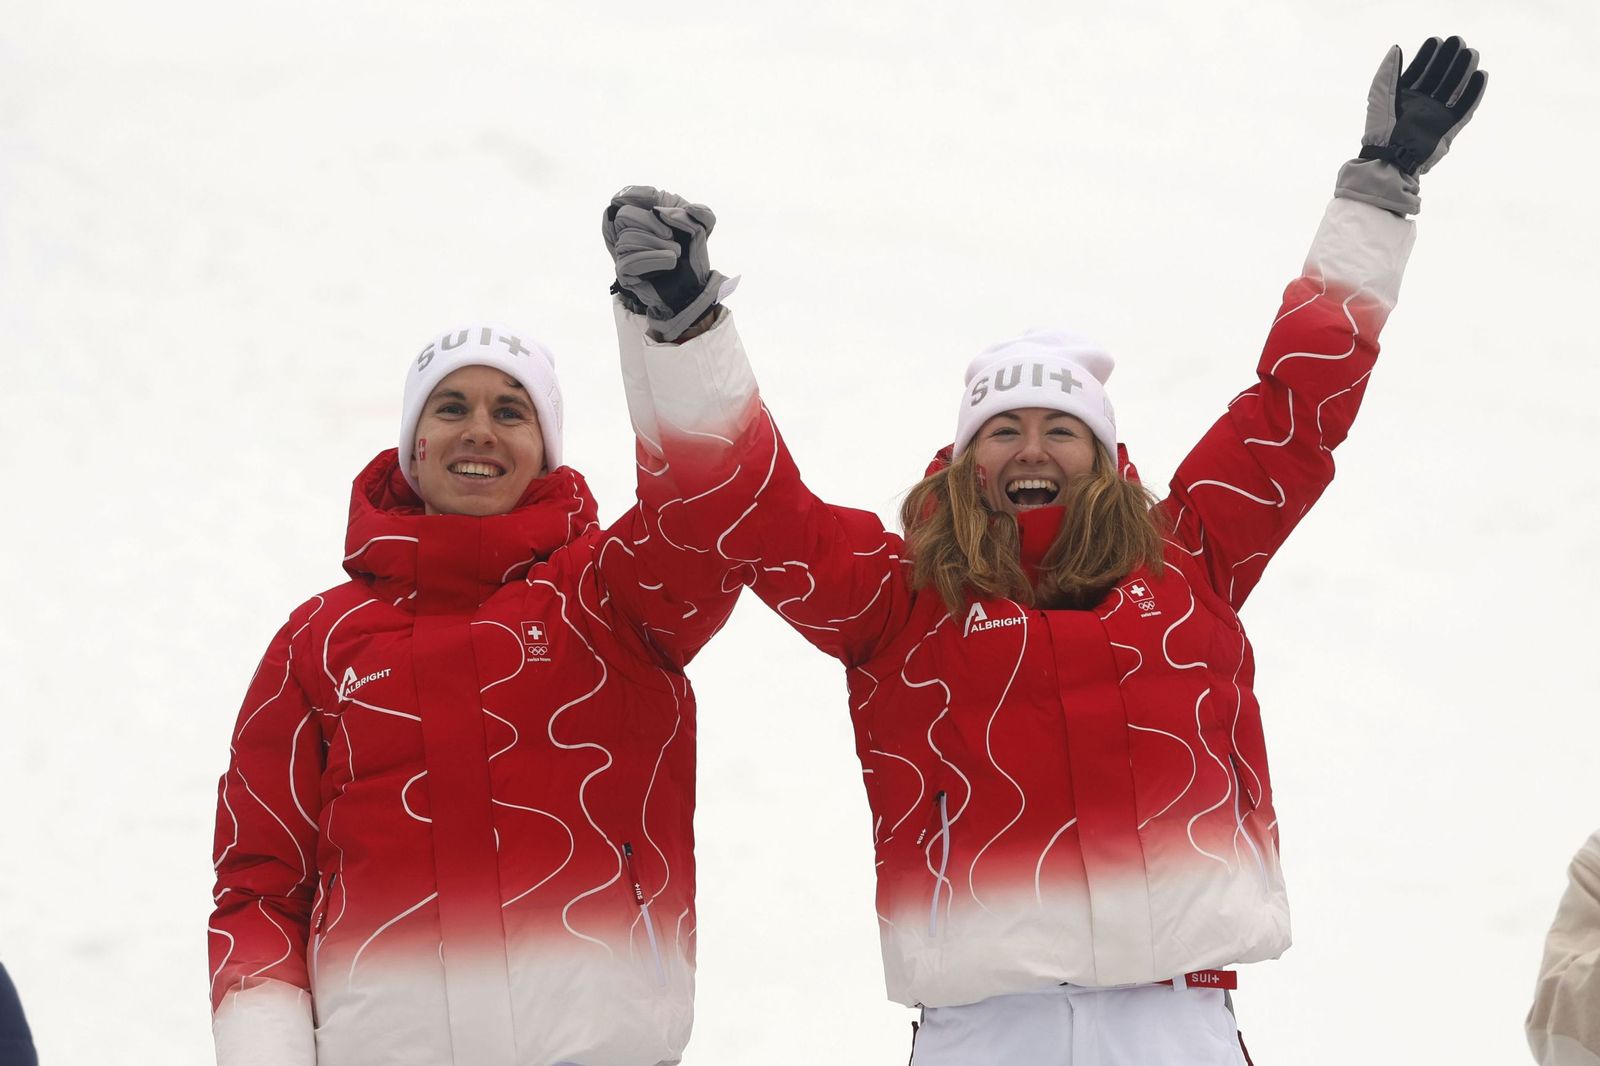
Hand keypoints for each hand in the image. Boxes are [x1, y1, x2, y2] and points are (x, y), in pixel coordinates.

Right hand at [601, 186, 727, 340]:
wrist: (693, 286)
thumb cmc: (692, 253)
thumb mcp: (704, 228)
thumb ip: (700, 213)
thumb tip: (680, 211)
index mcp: (646, 212)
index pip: (627, 195)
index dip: (637, 194)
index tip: (654, 199)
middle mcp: (630, 230)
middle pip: (624, 215)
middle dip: (649, 223)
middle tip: (670, 235)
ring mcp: (625, 251)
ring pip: (627, 238)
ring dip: (656, 244)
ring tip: (676, 254)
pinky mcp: (625, 272)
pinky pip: (629, 261)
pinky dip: (653, 259)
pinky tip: (670, 262)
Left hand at [1335, 36, 1487, 214]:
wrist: (1391, 155)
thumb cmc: (1381, 126)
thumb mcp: (1381, 93)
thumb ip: (1389, 71)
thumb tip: (1396, 48)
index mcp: (1404, 98)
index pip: (1420, 71)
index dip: (1428, 56)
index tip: (1436, 40)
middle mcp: (1421, 105)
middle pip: (1440, 77)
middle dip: (1449, 59)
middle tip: (1458, 41)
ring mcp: (1436, 116)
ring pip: (1454, 89)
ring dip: (1463, 71)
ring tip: (1471, 53)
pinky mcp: (1448, 127)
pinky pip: (1465, 107)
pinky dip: (1474, 92)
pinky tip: (1480, 75)